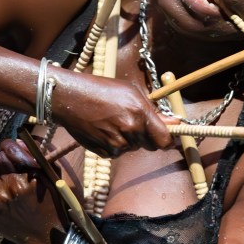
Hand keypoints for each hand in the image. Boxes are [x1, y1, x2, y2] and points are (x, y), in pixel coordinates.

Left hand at [0, 139, 67, 243]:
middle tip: (10, 169)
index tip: (10, 149)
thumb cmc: (52, 205)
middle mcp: (12, 186)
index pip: (9, 149)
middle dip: (4, 161)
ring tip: (3, 181)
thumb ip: (37, 156)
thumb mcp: (53, 178)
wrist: (45, 237)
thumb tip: (17, 141)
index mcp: (30, 177)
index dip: (9, 147)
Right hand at [47, 70, 174, 157]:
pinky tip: (104, 130)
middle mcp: (130, 131)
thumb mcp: (131, 92)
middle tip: (133, 122)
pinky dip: (115, 144)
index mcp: (139, 114)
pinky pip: (118, 152)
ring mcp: (116, 144)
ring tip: (114, 122)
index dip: (168, 140)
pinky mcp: (104, 153)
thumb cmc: (101, 90)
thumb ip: (152, 111)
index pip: (164, 140)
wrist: (69, 98)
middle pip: (151, 145)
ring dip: (129, 139)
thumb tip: (174, 122)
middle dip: (147, 137)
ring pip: (133, 148)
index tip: (168, 137)